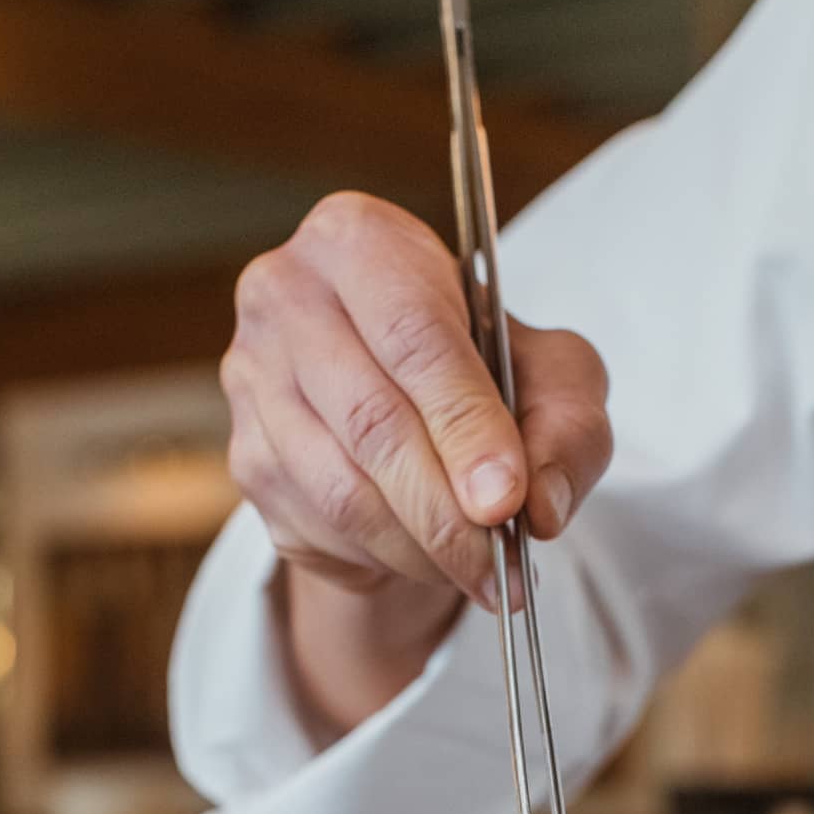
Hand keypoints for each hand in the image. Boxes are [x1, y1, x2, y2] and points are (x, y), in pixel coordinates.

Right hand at [223, 191, 612, 610]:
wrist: (409, 400)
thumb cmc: (484, 368)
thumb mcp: (554, 375)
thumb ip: (567, 427)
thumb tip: (539, 505)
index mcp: (358, 240)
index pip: (413, 336)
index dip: (464, 425)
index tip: (506, 499)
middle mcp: (285, 296)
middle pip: (370, 420)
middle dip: (445, 509)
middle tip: (500, 562)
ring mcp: (251, 379)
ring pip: (339, 488)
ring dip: (420, 548)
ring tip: (481, 573)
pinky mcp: (245, 455)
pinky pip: (317, 526)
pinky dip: (384, 558)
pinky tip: (427, 556)